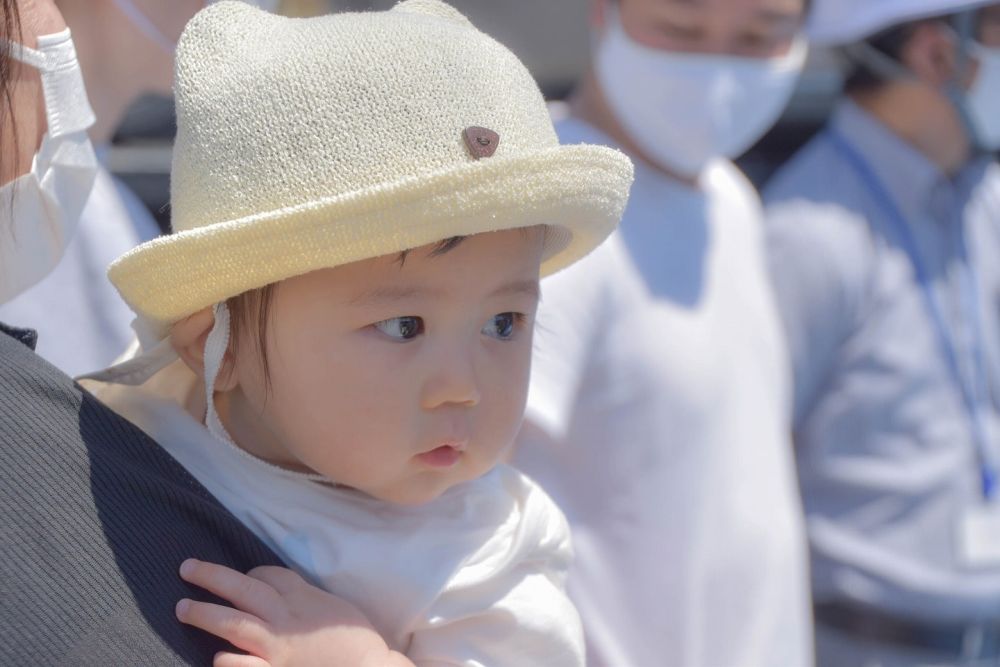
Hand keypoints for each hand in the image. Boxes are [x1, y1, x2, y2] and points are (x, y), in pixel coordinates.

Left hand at [176, 559, 414, 666]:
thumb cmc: (354, 638)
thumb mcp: (331, 606)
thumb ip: (303, 597)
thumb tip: (279, 589)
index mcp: (301, 599)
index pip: (266, 576)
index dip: (249, 575)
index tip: (242, 580)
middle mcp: (285, 620)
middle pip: (244, 590)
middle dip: (213, 577)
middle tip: (186, 568)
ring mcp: (278, 649)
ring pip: (236, 624)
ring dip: (207, 614)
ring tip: (183, 607)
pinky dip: (232, 661)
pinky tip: (218, 657)